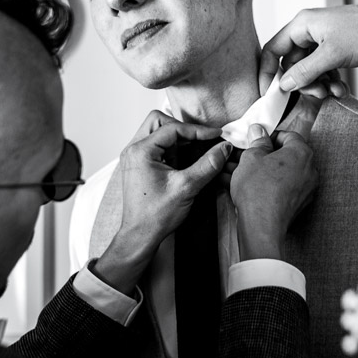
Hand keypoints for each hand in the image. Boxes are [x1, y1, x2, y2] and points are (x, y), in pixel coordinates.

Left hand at [93, 111, 231, 294]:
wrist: (140, 236)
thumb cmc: (155, 216)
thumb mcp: (187, 187)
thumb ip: (208, 165)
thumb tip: (223, 148)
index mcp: (140, 151)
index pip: (172, 128)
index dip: (197, 130)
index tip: (216, 136)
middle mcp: (134, 150)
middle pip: (159, 121)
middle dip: (182, 128)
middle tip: (201, 139)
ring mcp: (135, 157)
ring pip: (157, 131)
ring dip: (177, 137)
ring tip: (195, 149)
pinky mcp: (140, 165)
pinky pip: (156, 146)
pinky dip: (172, 147)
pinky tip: (185, 159)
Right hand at [230, 125, 317, 260]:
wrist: (262, 225)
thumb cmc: (258, 188)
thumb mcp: (251, 157)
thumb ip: (257, 142)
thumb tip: (259, 131)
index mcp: (301, 152)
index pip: (289, 136)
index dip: (270, 136)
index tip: (257, 140)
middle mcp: (310, 170)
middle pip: (287, 156)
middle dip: (265, 156)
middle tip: (248, 157)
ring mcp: (306, 189)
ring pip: (282, 174)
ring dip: (264, 172)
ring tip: (241, 173)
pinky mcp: (299, 205)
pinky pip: (283, 189)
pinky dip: (269, 186)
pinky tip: (248, 188)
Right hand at [259, 4, 357, 94]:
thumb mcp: (332, 55)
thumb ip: (305, 71)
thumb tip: (283, 84)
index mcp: (302, 25)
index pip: (272, 50)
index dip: (267, 72)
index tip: (269, 93)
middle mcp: (308, 31)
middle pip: (291, 64)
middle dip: (303, 83)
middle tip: (318, 93)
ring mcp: (322, 39)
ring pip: (309, 69)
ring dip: (320, 84)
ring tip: (336, 92)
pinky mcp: (334, 48)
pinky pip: (323, 68)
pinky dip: (330, 80)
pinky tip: (342, 89)